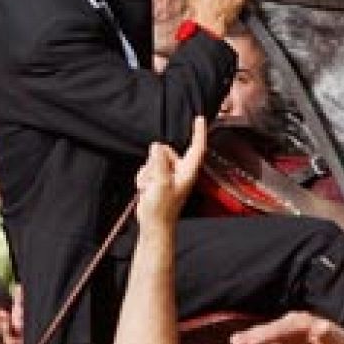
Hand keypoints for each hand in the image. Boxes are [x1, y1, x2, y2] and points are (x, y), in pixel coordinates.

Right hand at [134, 116, 205, 231]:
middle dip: (155, 161)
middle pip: (166, 151)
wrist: (153, 225)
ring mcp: (169, 175)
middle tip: (153, 180)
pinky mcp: (158, 180)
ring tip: (149, 188)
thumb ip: (159, 162)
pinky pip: (147, 169)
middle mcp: (180, 171)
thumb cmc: (162, 208)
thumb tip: (156, 146)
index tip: (199, 118)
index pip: (197, 147)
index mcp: (187, 171)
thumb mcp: (161, 183)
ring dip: (148, 172)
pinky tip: (145, 190)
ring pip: (154, 159)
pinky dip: (143, 178)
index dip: (198, 132)